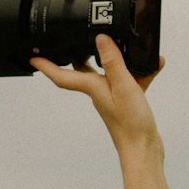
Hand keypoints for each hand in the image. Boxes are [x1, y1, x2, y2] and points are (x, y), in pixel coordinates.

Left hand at [30, 34, 164, 157]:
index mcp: (92, 88)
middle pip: (82, 70)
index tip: (33, 57)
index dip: (46, 65)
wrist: (144, 149)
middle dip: (76, 54)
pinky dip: (140, 71)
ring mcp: (113, 96)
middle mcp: (99, 91)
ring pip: (109, 71)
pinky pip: (130, 80)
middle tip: (71, 40)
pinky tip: (155, 63)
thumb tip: (100, 39)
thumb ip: (113, 62)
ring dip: (115, 57)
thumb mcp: (123, 86)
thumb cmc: (131, 124)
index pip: (62, 76)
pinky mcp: (127, 100)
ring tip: (122, 41)